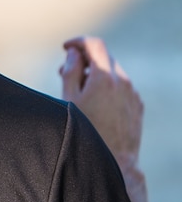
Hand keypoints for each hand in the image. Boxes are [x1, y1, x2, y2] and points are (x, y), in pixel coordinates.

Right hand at [59, 36, 142, 167]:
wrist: (115, 159)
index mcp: (104, 77)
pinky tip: (96, 102)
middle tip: (65, 71)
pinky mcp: (137, 104)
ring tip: (80, 89)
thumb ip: (70, 71)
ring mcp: (133, 93)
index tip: (65, 47)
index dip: (77, 41)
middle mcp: (122, 81)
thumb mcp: (69, 99)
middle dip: (84, 58)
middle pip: (103, 56)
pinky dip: (108, 86)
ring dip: (96, 73)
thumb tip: (73, 54)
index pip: (94, 44)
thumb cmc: (86, 130)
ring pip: (113, 71)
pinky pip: (122, 86)